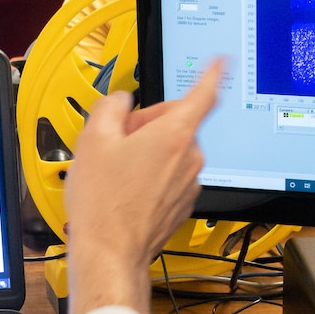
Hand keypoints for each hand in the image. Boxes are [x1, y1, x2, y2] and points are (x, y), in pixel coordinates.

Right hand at [61, 61, 223, 313]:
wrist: (111, 252)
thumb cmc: (103, 202)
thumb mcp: (92, 139)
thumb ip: (110, 106)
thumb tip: (120, 103)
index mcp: (174, 135)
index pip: (203, 94)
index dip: (212, 73)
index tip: (222, 61)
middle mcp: (189, 158)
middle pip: (174, 123)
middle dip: (147, 124)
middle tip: (117, 142)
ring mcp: (189, 183)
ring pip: (170, 150)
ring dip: (147, 152)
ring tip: (117, 172)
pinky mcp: (182, 203)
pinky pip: (169, 175)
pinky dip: (150, 175)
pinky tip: (126, 189)